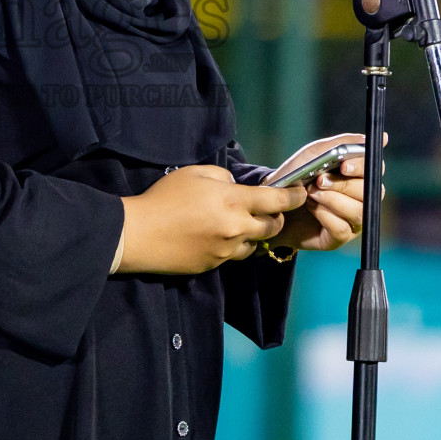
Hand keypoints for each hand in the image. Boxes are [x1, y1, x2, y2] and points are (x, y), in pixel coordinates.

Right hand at [117, 165, 307, 274]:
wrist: (139, 235)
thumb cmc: (164, 198)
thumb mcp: (194, 174)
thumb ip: (223, 177)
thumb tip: (236, 186)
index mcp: (233, 201)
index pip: (277, 200)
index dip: (294, 197)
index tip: (300, 193)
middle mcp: (236, 228)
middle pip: (272, 225)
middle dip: (276, 216)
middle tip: (268, 208)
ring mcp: (226, 250)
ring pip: (255, 243)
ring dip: (254, 233)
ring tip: (240, 222)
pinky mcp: (215, 265)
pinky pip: (235, 255)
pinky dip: (235, 245)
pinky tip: (219, 236)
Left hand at [272, 132, 385, 252]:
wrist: (274, 202)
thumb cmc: (298, 176)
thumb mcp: (316, 154)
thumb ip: (345, 143)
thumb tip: (384, 138)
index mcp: (357, 176)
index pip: (374, 170)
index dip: (362, 168)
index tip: (343, 166)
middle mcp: (360, 199)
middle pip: (369, 192)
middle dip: (343, 185)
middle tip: (320, 180)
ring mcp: (352, 220)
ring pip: (359, 212)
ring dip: (333, 200)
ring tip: (312, 194)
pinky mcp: (339, 237)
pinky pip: (342, 229)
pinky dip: (326, 216)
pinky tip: (312, 209)